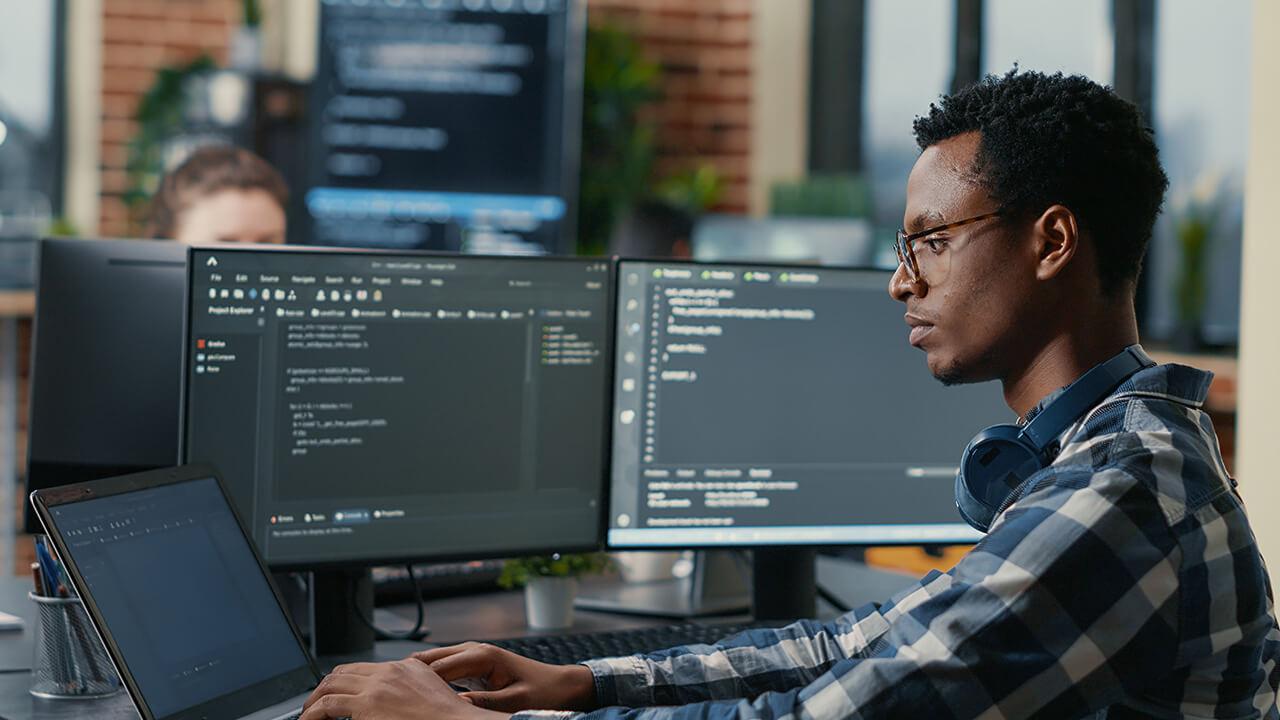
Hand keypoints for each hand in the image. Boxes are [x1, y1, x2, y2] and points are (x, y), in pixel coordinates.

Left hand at [300, 659, 507, 719]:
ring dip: (313, 702)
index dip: (342, 681)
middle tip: (314, 705)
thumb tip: (392, 700)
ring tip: (307, 716)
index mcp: (404, 668)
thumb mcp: (430, 691)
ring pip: (331, 686)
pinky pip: (328, 706)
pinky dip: (312, 715)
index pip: (362, 668)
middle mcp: (389, 672)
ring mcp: (377, 688)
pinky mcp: (368, 706)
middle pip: (342, 673)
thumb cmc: (448, 718)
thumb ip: (409, 686)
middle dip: (323, 688)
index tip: (334, 692)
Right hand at [414, 642, 597, 712]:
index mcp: (482, 655)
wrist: (560, 686)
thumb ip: (484, 703)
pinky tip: (419, 697)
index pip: (437, 667)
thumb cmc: (543, 691)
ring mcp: (471, 656)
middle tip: (392, 696)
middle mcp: (474, 650)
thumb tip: (454, 707)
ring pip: (432, 664)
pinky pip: (442, 671)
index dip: (415, 683)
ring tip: (400, 697)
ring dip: (417, 678)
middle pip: (428, 661)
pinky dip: (429, 681)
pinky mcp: (472, 666)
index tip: (399, 698)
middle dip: (409, 677)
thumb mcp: (515, 701)